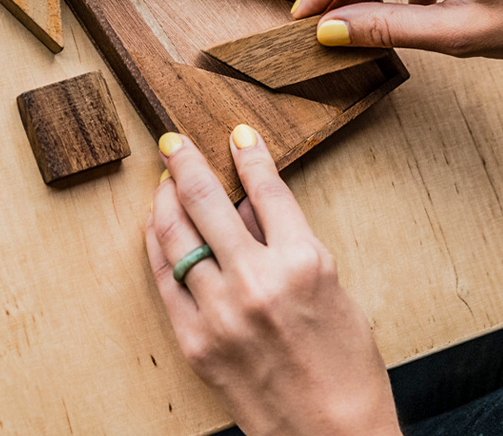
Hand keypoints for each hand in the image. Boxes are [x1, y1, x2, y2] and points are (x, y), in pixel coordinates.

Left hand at [145, 126, 399, 435]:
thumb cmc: (346, 368)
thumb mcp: (334, 291)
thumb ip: (291, 246)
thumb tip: (248, 210)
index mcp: (304, 263)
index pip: (268, 190)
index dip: (250, 155)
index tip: (238, 133)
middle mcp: (258, 281)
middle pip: (208, 201)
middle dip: (187, 162)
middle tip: (173, 141)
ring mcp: (221, 312)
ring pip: (176, 235)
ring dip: (165, 199)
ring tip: (163, 180)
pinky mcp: (196, 341)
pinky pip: (165, 279)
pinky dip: (158, 247)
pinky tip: (157, 228)